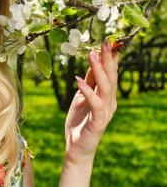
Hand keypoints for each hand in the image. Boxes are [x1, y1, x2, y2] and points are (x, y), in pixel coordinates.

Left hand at [64, 39, 117, 164]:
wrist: (76, 147)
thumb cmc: (80, 120)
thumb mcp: (82, 96)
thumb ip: (89, 81)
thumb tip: (93, 61)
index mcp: (106, 95)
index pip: (111, 73)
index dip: (111, 57)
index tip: (109, 40)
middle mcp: (110, 102)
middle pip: (111, 77)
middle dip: (108, 59)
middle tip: (105, 42)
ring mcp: (105, 112)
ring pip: (106, 88)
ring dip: (99, 70)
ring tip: (92, 55)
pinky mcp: (98, 122)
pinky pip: (95, 104)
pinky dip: (87, 91)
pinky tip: (78, 81)